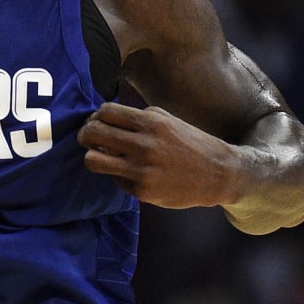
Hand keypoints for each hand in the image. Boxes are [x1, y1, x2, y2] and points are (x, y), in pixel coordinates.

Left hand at [77, 102, 240, 208]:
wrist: (218, 174)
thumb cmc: (190, 143)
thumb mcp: (167, 120)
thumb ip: (137, 118)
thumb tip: (103, 119)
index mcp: (151, 122)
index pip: (104, 112)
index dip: (95, 117)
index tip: (98, 123)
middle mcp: (144, 144)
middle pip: (92, 133)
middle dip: (85, 135)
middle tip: (89, 139)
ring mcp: (142, 169)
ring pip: (92, 160)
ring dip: (92, 156)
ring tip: (101, 156)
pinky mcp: (142, 191)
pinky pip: (114, 180)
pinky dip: (118, 175)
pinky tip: (131, 173)